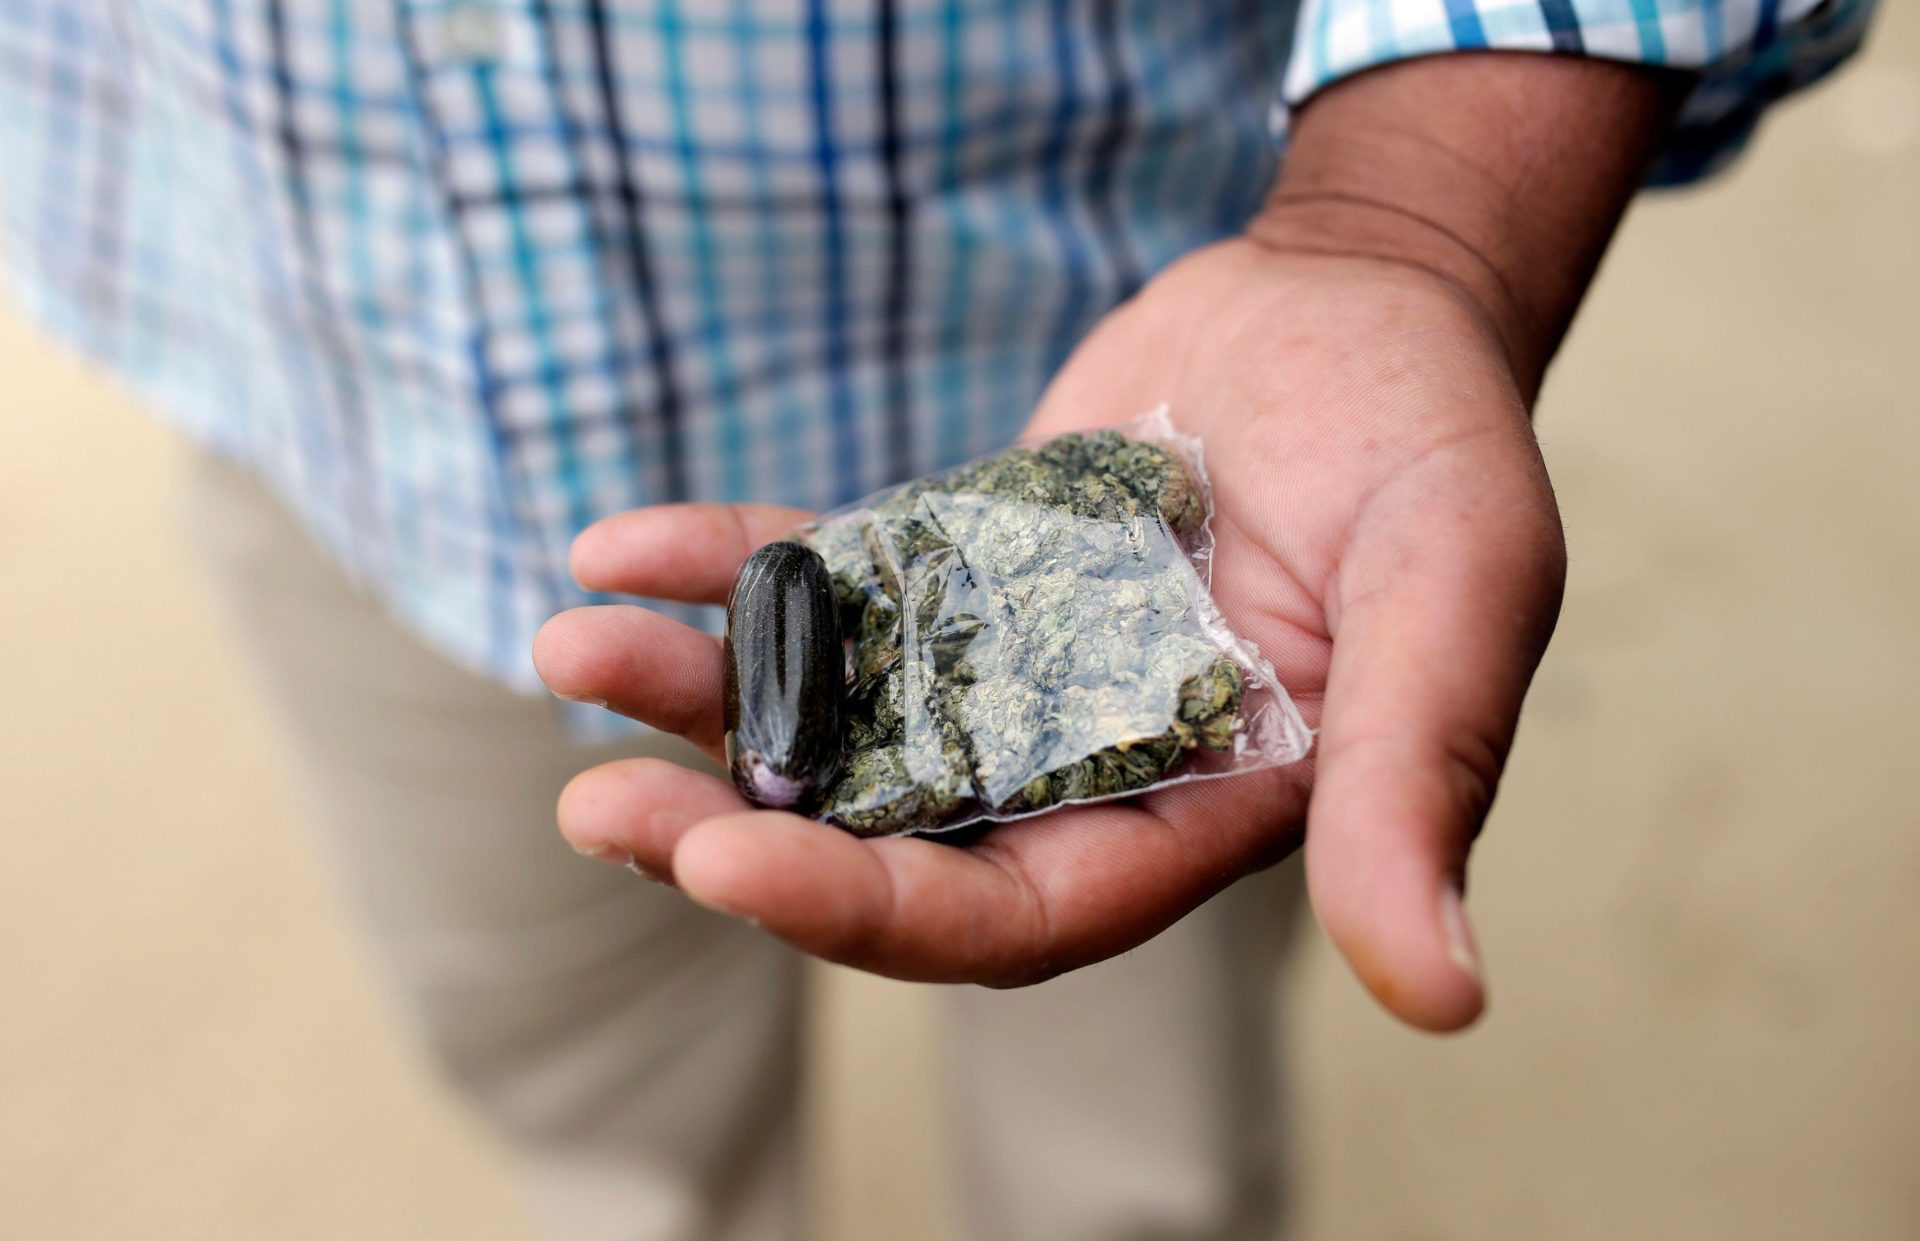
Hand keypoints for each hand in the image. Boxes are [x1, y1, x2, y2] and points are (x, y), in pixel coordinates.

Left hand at [535, 55, 1673, 1030]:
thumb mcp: (1454, 598)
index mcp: (1185, 818)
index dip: (872, 914)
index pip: (1010, 917)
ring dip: (699, 703)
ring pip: (827, 720)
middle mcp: (1075, 766)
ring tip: (578, 649)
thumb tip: (1444, 998)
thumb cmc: (1432, 444)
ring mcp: (999, 667)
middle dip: (735, 837)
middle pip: (882, 843)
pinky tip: (621, 547)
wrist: (1359, 306)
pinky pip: (823, 587)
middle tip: (597, 804)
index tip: (728, 867)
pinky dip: (727, 572)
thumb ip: (1418, 779)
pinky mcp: (950, 568)